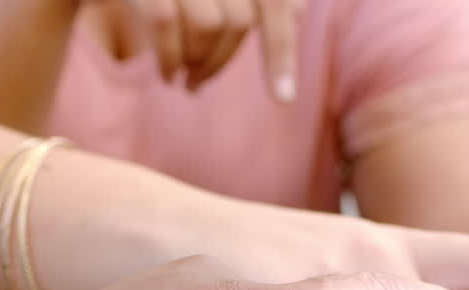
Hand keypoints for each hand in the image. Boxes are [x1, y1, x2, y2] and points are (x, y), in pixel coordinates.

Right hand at [91, 0, 303, 99]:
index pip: (273, 5)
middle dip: (221, 63)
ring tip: (183, 81)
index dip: (282, 52)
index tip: (283, 100)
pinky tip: (166, 75)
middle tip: (198, 85)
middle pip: (239, 22)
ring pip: (207, 25)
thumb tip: (302, 12)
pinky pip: (166, 23)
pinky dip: (170, 59)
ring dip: (197, 64)